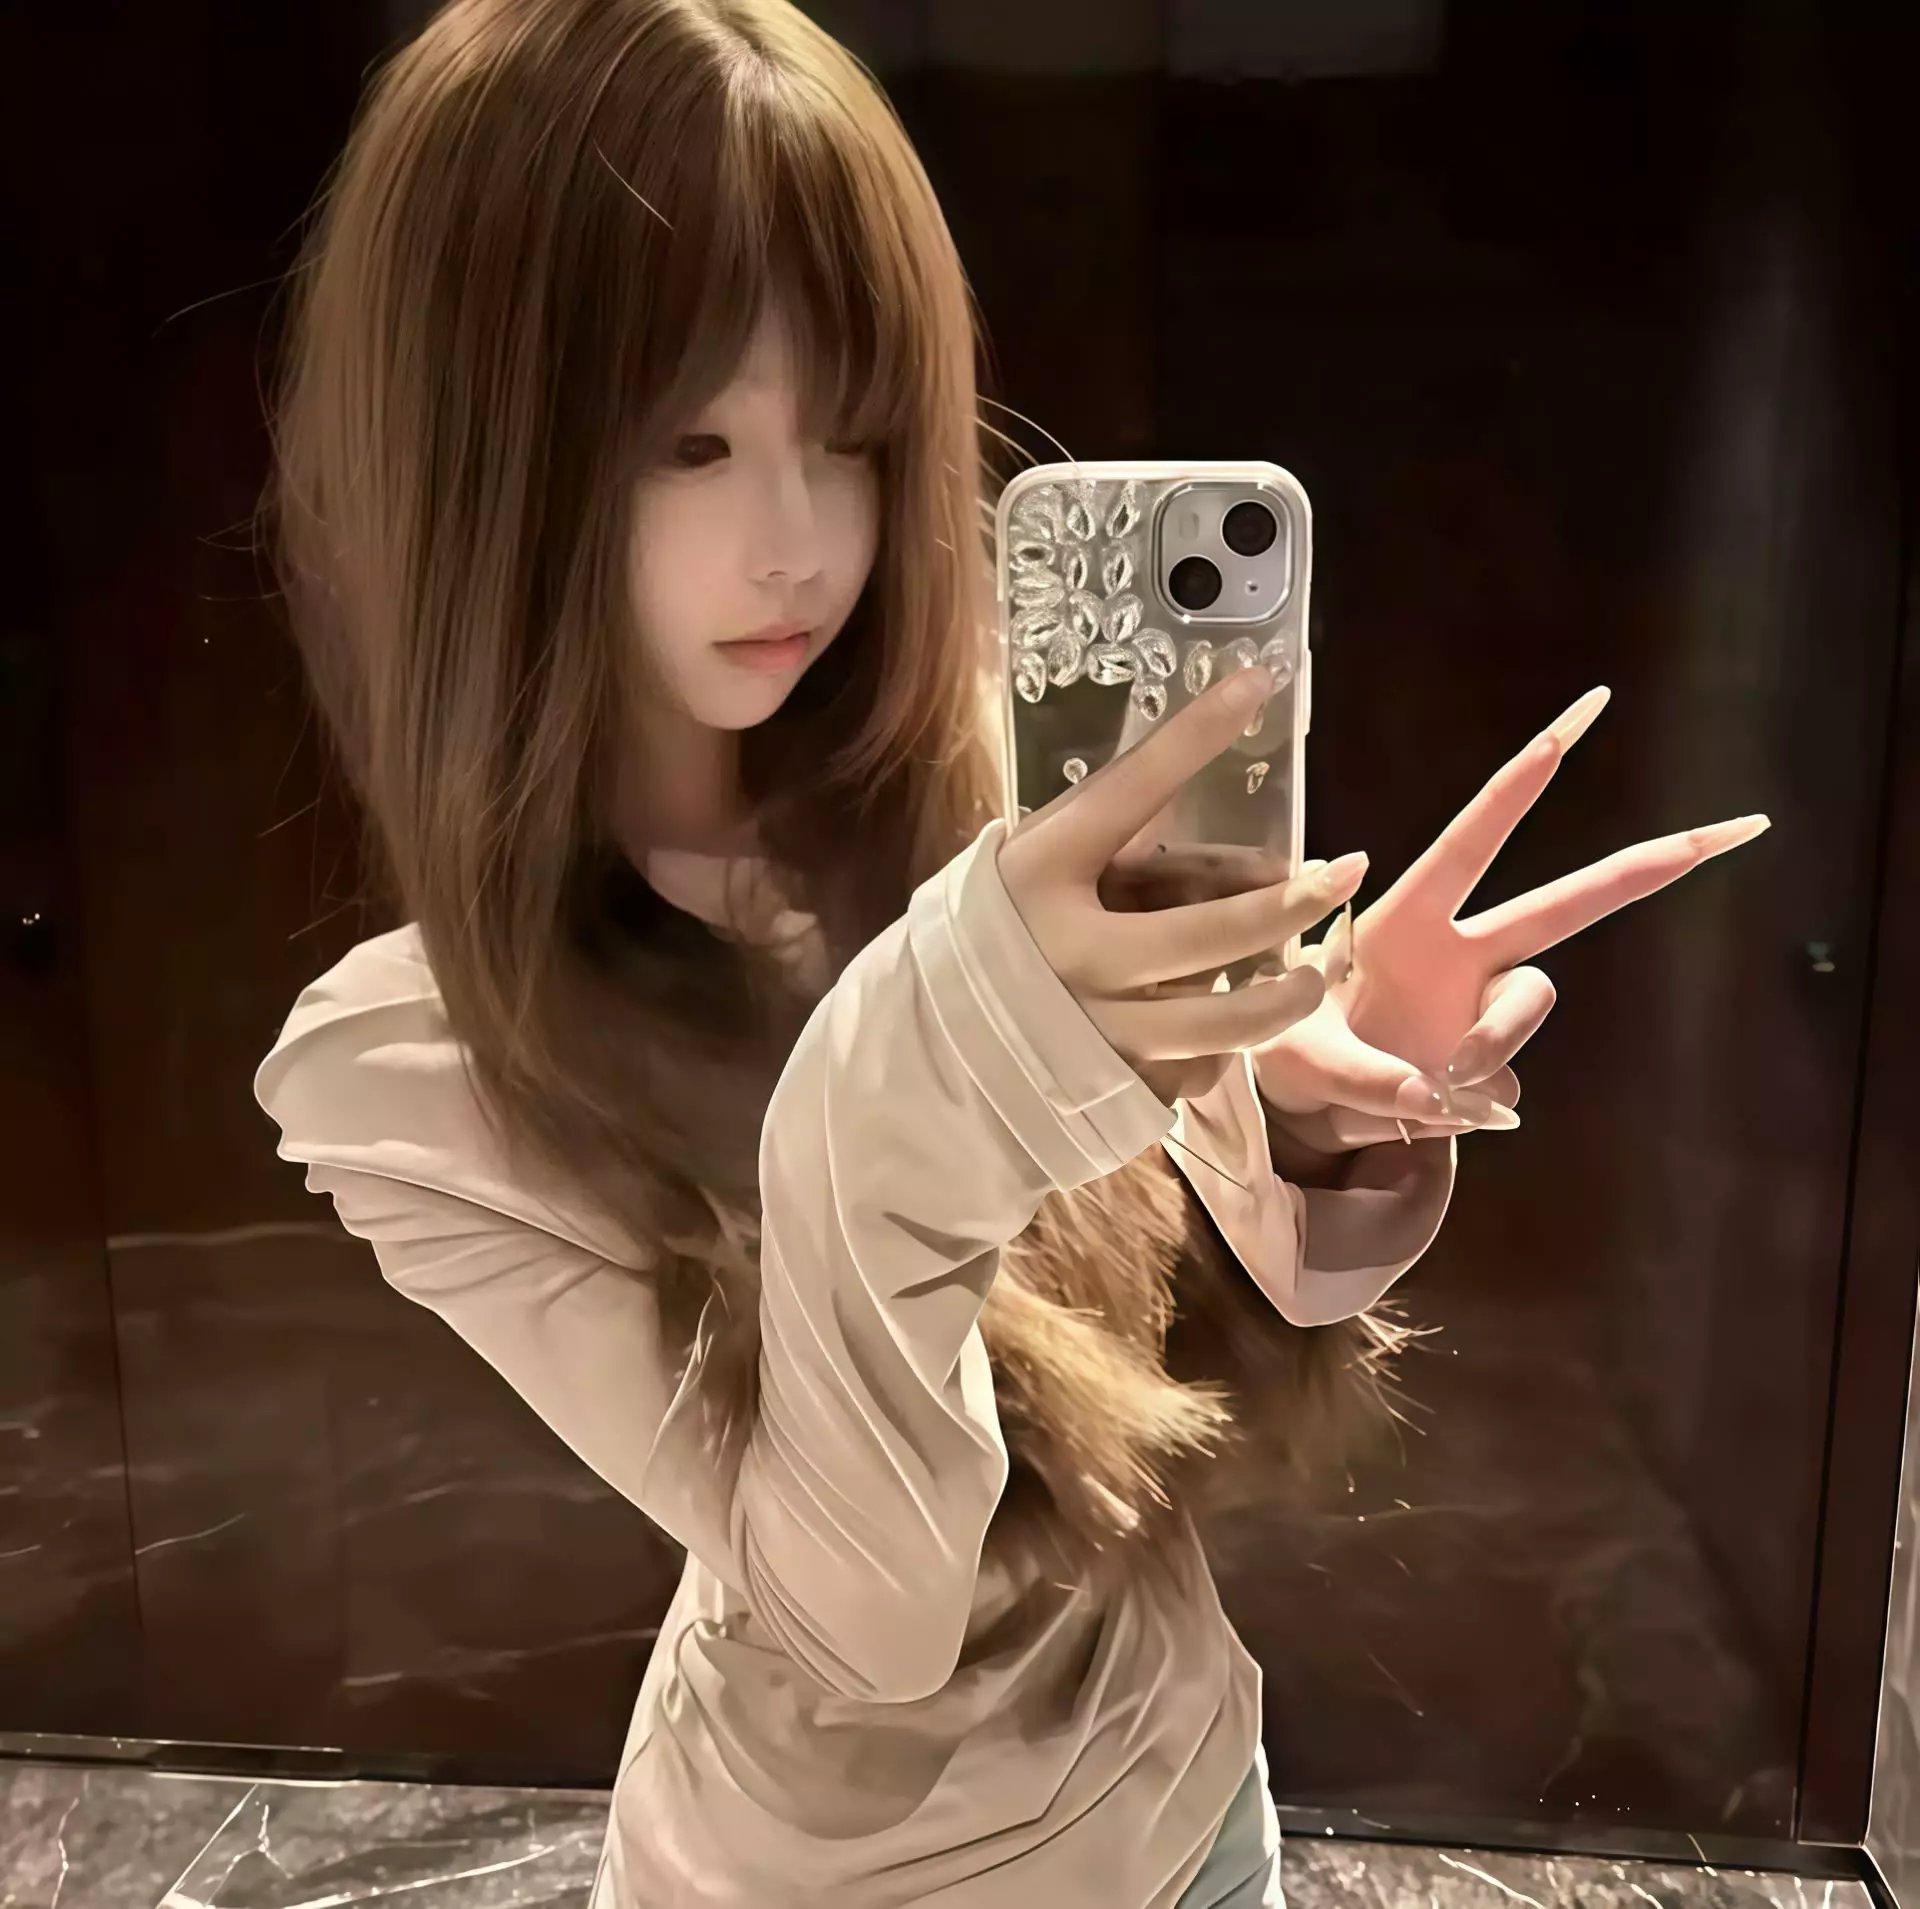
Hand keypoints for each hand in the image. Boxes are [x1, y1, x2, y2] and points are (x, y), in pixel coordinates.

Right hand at [998, 666, 1353, 1105]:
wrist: (931, 1041)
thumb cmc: (999, 934)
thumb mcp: (1038, 869)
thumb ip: (1119, 847)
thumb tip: (1246, 850)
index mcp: (1041, 875)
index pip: (1128, 790)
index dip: (1193, 736)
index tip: (1257, 681)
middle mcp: (1071, 952)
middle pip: (1211, 932)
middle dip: (1291, 904)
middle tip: (1343, 875)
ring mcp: (1094, 1028)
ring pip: (1223, 1019)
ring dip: (1284, 996)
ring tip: (1310, 975)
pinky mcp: (1110, 1088)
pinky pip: (1195, 1068)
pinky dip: (1218, 1049)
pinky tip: (1223, 1034)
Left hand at [1251, 684, 1771, 1148]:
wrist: (1295, 1107)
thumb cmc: (1286, 1051)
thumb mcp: (1302, 1057)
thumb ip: (1370, 1077)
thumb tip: (1445, 1097)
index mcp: (1403, 920)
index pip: (1472, 841)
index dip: (1520, 784)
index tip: (1580, 716)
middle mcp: (1458, 951)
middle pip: (1569, 903)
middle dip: (1650, 864)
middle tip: (1738, 827)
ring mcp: (1481, 1006)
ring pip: (1535, 1004)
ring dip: (1493, 1045)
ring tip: (1430, 1086)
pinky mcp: (1489, 1062)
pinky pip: (1506, 1081)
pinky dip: (1469, 1100)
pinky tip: (1424, 1106)